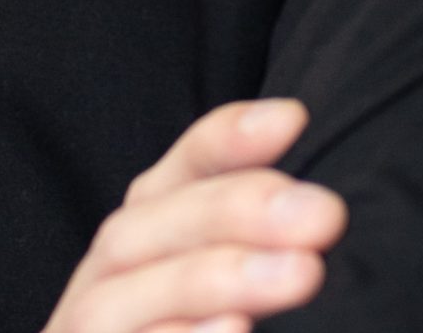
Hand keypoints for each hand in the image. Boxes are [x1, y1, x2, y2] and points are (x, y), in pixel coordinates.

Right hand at [42, 98, 346, 332]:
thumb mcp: (212, 294)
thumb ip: (249, 254)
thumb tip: (325, 211)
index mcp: (134, 252)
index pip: (170, 176)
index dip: (224, 141)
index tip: (295, 119)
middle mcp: (97, 293)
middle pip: (141, 231)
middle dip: (233, 213)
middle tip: (324, 213)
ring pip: (118, 304)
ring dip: (207, 280)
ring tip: (299, 274)